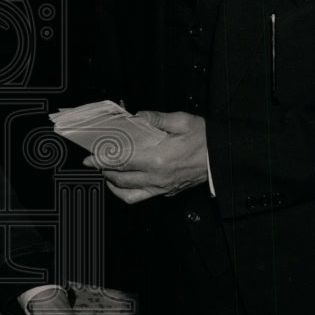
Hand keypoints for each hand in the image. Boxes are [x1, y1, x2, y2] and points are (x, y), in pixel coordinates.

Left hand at [84, 110, 207, 202]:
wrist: (225, 158)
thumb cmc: (207, 141)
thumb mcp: (182, 121)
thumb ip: (156, 118)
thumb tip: (139, 116)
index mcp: (157, 159)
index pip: (121, 161)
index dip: (102, 160)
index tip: (90, 158)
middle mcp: (157, 177)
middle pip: (121, 179)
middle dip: (105, 171)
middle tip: (97, 163)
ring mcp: (162, 187)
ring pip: (129, 195)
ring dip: (114, 186)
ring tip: (108, 175)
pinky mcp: (168, 192)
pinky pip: (142, 197)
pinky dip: (129, 192)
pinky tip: (127, 182)